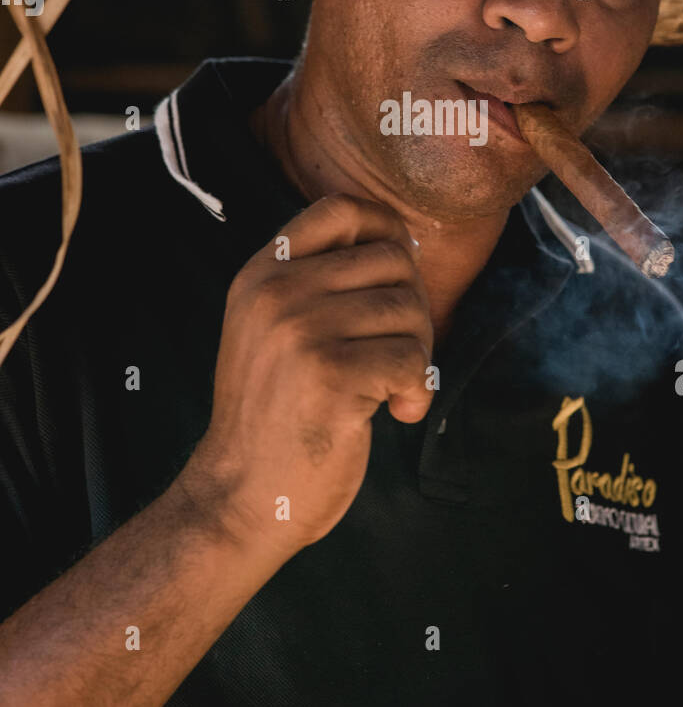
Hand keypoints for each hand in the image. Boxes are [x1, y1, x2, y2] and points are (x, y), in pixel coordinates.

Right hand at [183, 194, 433, 565]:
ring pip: (408, 310)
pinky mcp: (330, 376)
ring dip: (418, 356)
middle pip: (391, 261)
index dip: (387, 231)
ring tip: (391, 390)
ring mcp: (300, 332)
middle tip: (398, 354)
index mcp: (262, 274)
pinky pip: (412, 360)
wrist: (240, 497)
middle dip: (413, 308)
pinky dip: (417, 392)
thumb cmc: (275, 415)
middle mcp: (277, 293)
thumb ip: (317, 283)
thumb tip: (401, 243)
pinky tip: (396, 414)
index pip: (340, 209)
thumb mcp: (272, 329)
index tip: (398, 277)